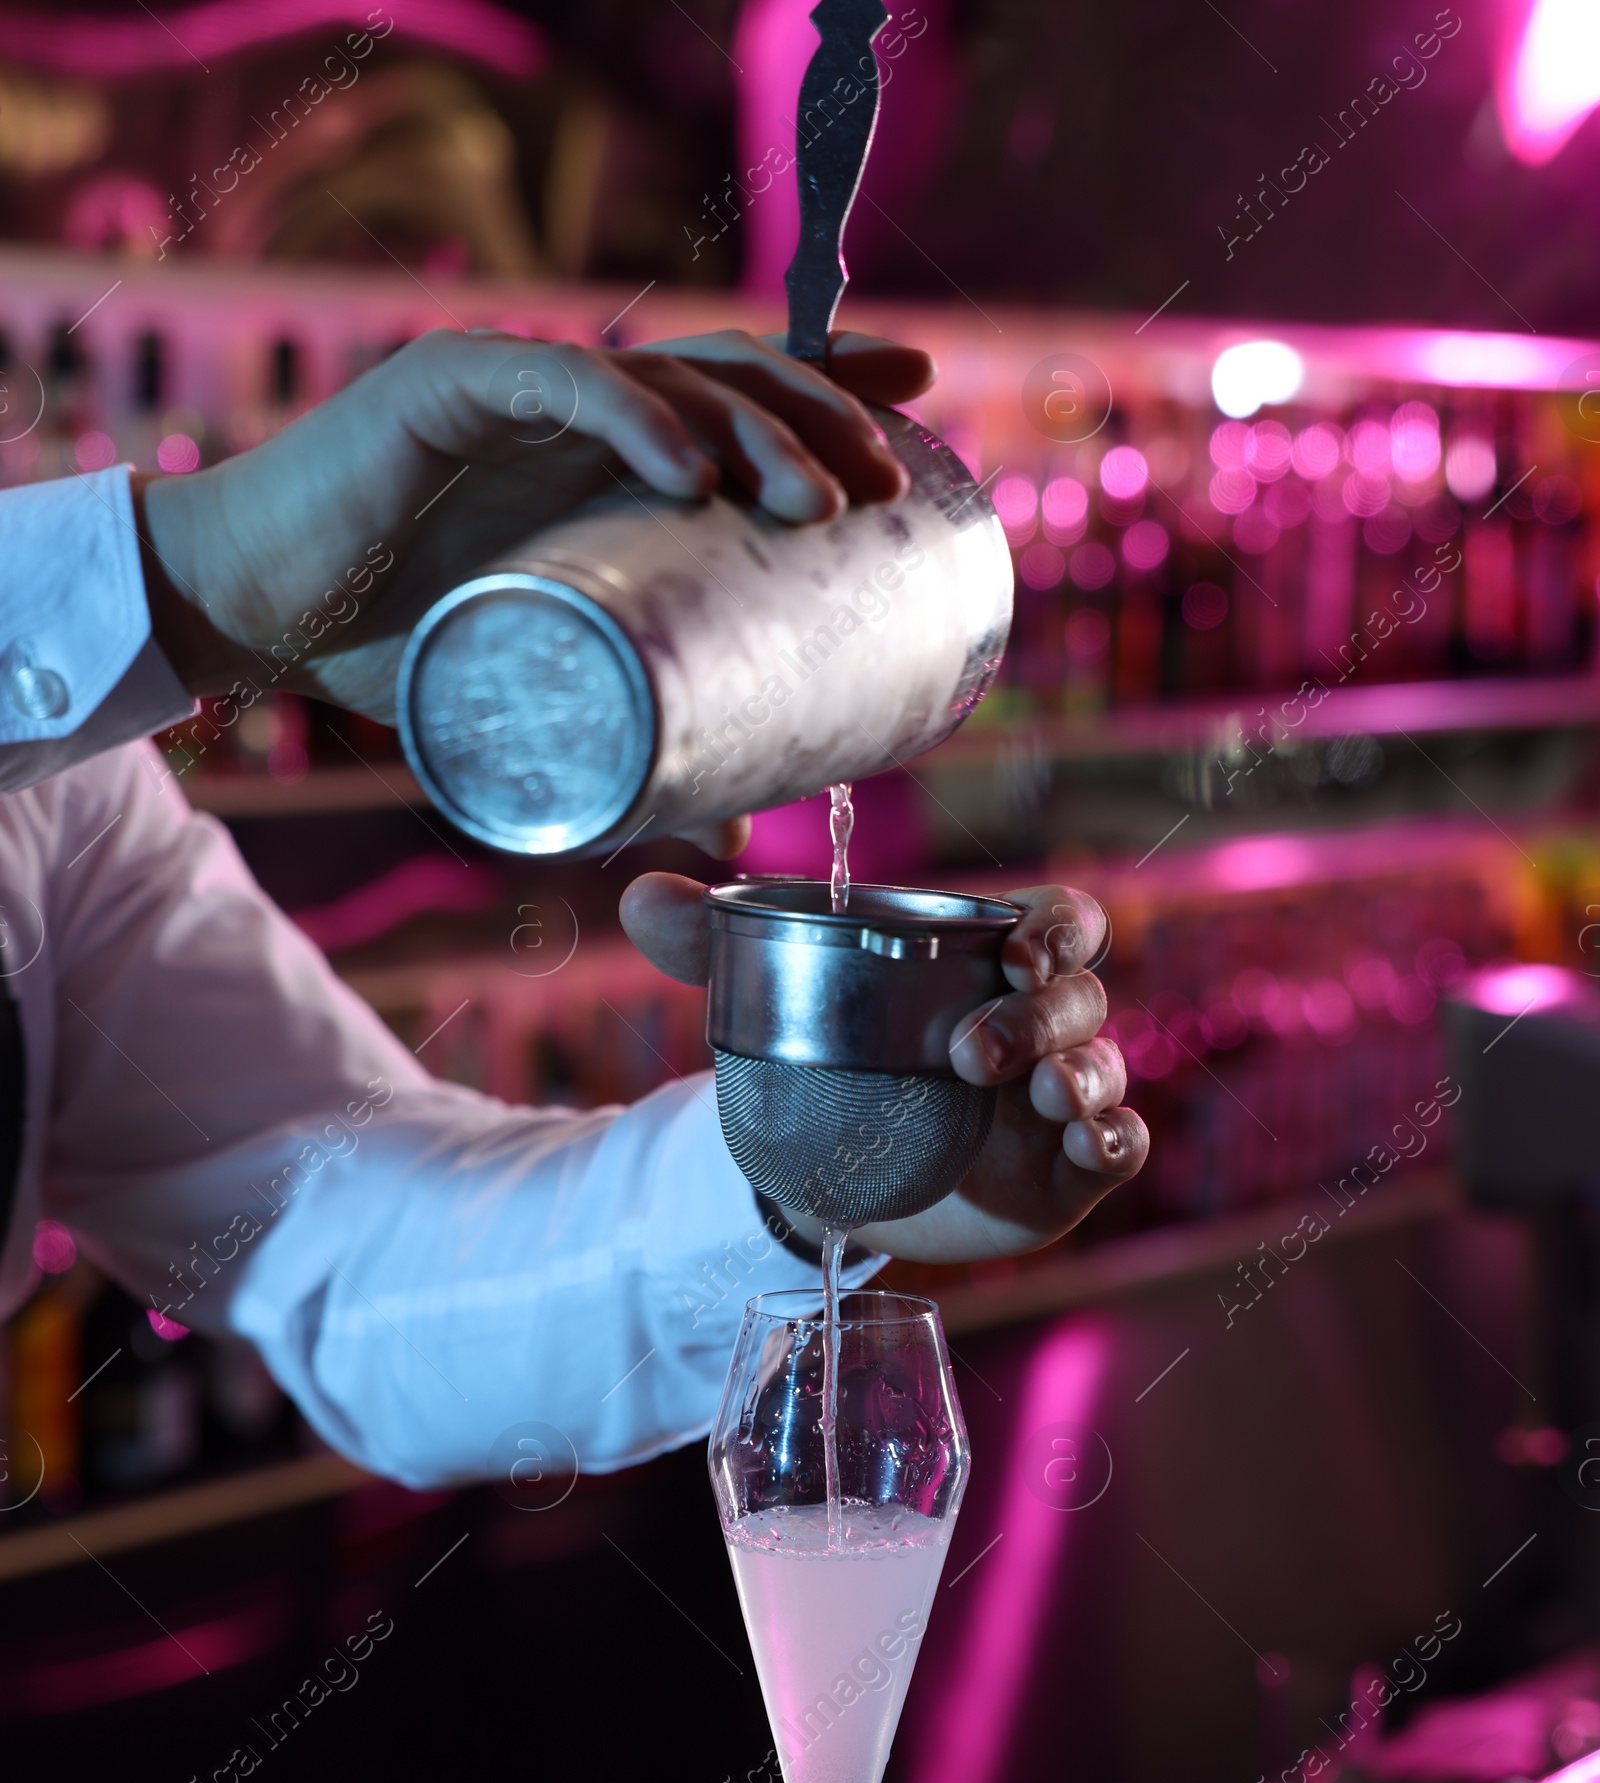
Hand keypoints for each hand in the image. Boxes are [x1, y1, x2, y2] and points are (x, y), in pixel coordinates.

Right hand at [132, 326, 934, 726]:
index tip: (920, 400)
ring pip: (661, 377)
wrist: (249, 609)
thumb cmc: (394, 647)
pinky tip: (690, 468)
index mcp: (603, 450)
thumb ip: (637, 759)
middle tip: (883, 491)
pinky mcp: (439, 389)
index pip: (738, 389)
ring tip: (817, 501)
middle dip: (820, 420)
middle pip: (727, 379)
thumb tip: (735, 850)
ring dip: (753, 429)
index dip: (831, 380)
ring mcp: (510, 386)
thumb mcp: (543, 706)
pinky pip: (554, 385)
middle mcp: (570, 403)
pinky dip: (628, 418)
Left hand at [619, 874, 1147, 1261]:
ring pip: (1108, 1066)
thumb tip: (643, 895)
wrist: (840, 1181)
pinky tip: (1080, 1143)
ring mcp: (1062, 1098)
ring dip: (1081, 1074)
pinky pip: (1123, 1144)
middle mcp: (1042, 1024)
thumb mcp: (772, 1004)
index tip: (1014, 952)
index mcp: (992, 965)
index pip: (1064, 919)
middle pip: (1085, 994)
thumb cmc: (836, 1067)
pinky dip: (1112, 1139)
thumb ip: (711, 948)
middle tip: (972, 1051)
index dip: (1059, 927)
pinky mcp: (1070, 1171)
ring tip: (1035, 1094)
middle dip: (1045, 1014)